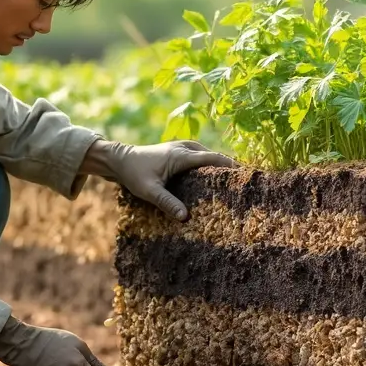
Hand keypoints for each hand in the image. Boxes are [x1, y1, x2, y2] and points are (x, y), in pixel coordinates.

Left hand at [82, 139, 237, 220]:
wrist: (119, 159)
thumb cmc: (134, 174)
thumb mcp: (149, 191)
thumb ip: (167, 203)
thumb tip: (185, 218)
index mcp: (182, 156)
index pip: (214, 159)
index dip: (231, 167)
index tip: (246, 178)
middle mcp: (186, 147)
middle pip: (215, 156)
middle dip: (230, 168)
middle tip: (245, 185)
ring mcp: (183, 147)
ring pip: (209, 155)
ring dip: (220, 166)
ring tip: (234, 183)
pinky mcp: (180, 151)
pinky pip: (202, 156)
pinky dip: (211, 165)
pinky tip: (214, 179)